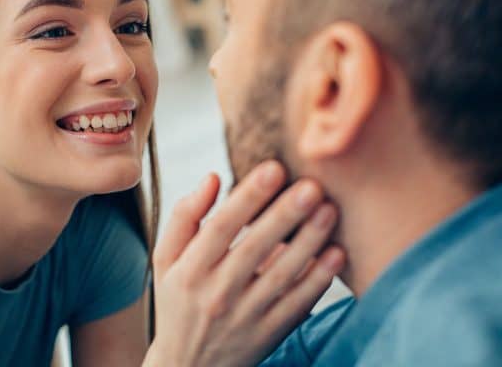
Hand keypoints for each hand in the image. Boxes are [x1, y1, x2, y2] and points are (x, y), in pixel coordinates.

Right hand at [143, 161, 344, 366]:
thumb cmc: (177, 301)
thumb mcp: (165, 260)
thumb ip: (185, 217)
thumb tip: (213, 177)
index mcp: (189, 271)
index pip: (220, 228)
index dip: (247, 197)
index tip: (273, 168)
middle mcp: (216, 294)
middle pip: (255, 249)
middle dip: (285, 215)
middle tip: (312, 185)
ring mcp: (245, 317)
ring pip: (282, 276)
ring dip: (309, 242)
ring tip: (330, 210)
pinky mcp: (269, 334)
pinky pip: (297, 305)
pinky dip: (318, 281)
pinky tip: (336, 254)